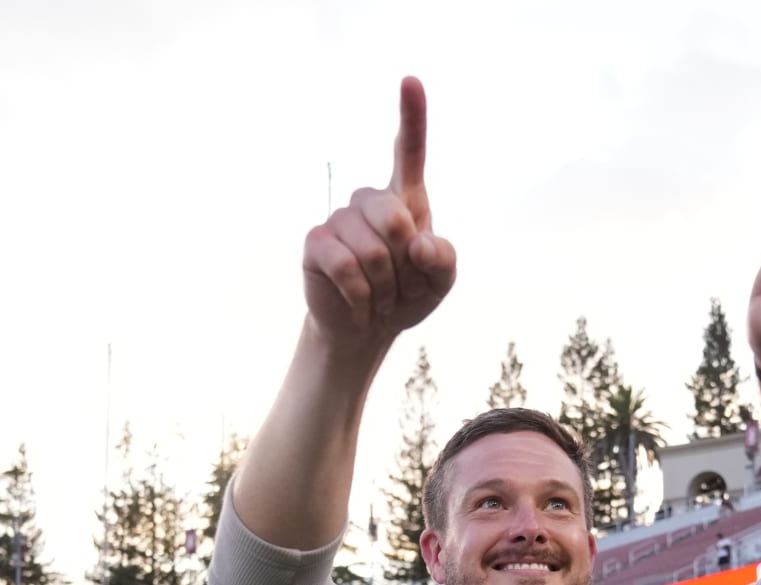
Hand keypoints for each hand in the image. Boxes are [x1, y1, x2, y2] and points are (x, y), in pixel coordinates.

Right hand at [302, 77, 456, 352]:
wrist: (367, 328)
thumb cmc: (406, 296)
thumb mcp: (440, 281)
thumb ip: (444, 258)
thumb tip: (418, 243)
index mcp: (405, 201)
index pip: (408, 153)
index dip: (412, 117)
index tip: (411, 81)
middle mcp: (370, 202)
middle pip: (395, 218)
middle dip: (406, 265)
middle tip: (402, 286)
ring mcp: (340, 219)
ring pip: (372, 251)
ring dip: (386, 287)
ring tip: (382, 297)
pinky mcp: (317, 242)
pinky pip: (347, 267)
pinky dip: (362, 295)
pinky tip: (360, 301)